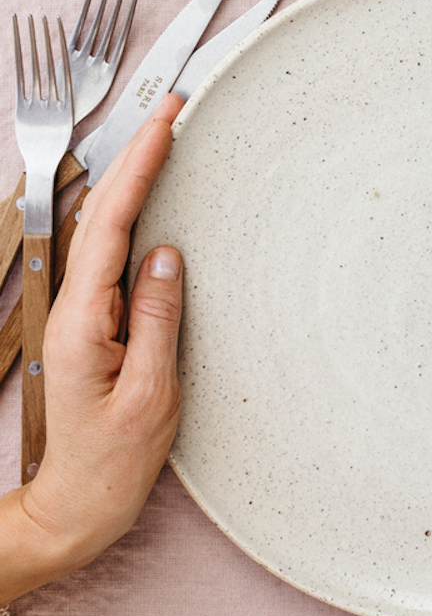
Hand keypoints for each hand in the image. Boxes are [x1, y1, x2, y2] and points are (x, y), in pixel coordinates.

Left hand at [0, 95, 184, 600]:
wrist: (77, 506)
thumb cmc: (115, 463)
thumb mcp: (152, 394)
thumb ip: (158, 318)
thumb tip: (167, 254)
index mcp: (84, 320)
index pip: (110, 223)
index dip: (139, 166)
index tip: (164, 122)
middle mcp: (75, 308)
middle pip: (100, 212)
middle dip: (136, 154)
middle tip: (172, 109)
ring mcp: (82, 313)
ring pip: (103, 227)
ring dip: (132, 176)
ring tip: (164, 137)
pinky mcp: (95, 322)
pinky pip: (112, 253)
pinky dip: (131, 212)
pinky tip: (149, 197)